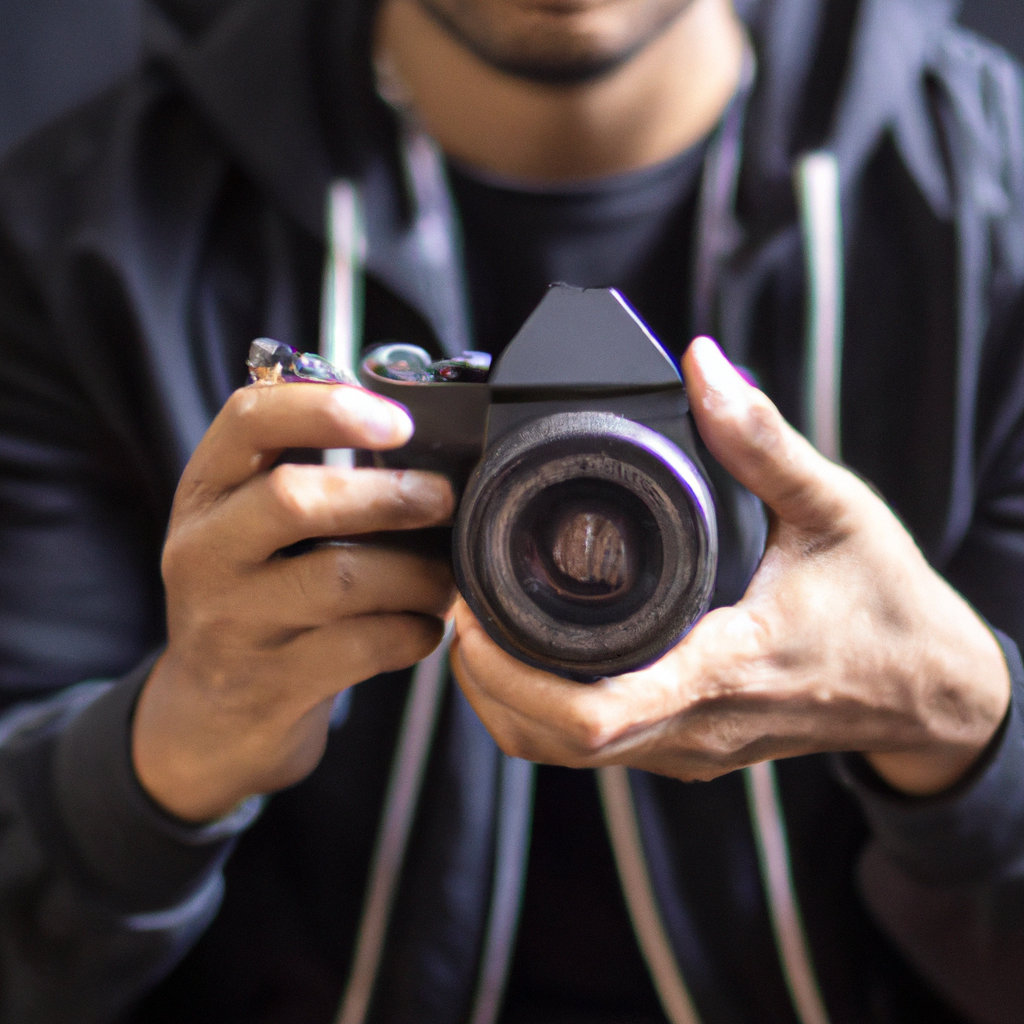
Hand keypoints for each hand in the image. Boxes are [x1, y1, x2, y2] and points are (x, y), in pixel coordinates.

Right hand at [133, 383, 455, 821]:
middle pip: (294, 499)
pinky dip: (415, 632)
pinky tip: (425, 627)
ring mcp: (234, 622)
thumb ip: (305, 474)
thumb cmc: (252, 598)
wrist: (208, 715)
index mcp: (206, 493)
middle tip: (443, 499)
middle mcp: (206, 552)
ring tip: (445, 577)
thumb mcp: (250, 528)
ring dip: (418, 574)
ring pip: (343, 579)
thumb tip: (414, 444)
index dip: (328, 408)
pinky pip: (367, 646)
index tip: (398, 421)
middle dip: (386, 495)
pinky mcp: (273, 682)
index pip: (249, 419)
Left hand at [451, 338, 1010, 795]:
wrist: (926, 688)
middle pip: (551, 741)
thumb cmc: (885, 605)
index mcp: (723, 671)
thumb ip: (764, 439)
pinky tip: (531, 652)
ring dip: (506, 698)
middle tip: (462, 603)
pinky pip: (593, 748)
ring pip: (562, 754)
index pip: (590, 715)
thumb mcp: (833, 510)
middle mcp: (695, 727)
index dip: (508, 674)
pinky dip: (542, 709)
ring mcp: (688, 748)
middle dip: (486, 681)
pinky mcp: (688, 749)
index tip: (472, 613)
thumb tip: (703, 365)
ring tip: (482, 624)